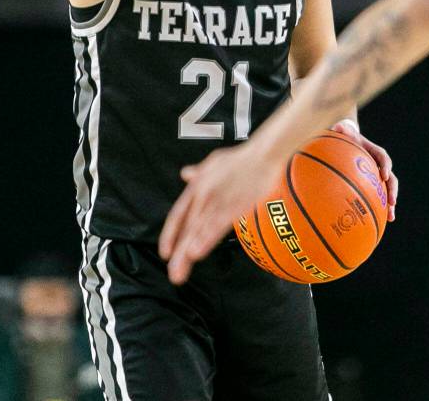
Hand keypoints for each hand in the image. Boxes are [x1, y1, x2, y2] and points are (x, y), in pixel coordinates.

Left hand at [159, 143, 280, 284]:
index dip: (170, 234)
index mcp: (197, 186)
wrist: (263, 153)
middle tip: (174, 275)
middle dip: (179, 253)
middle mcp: (202, 195)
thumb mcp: (214, 162)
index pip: (178, 215)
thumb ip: (198, 172)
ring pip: (199, 230)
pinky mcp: (233, 205)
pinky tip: (197, 253)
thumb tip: (185, 173)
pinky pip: (216, 225)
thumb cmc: (241, 158)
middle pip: (187, 228)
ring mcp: (217, 201)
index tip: (165, 253)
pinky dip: (205, 239)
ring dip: (188, 252)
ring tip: (181, 272)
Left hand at [331, 121, 397, 221]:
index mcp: (373, 151)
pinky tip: (379, 222)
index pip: (382, 157)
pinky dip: (380, 208)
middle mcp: (378, 165)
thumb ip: (341, 131)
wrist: (347, 141)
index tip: (384, 175)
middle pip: (390, 178)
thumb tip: (337, 127)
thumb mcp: (342, 132)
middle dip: (392, 190)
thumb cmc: (344, 137)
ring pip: (387, 191)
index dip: (385, 166)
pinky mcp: (372, 185)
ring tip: (390, 216)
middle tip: (392, 201)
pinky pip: (378, 197)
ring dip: (390, 203)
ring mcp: (377, 176)